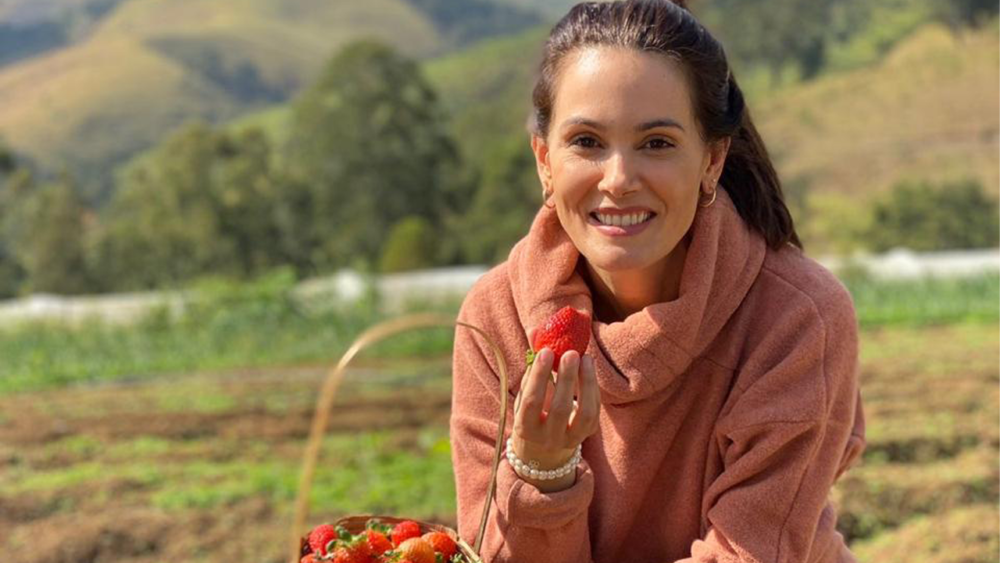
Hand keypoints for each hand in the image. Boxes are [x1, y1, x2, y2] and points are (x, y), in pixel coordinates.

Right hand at [510, 327, 600, 488]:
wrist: (543, 450)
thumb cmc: (532, 412)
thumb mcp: (526, 394)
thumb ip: (532, 366)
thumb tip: (536, 330)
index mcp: (525, 428)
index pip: (531, 402)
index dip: (538, 376)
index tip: (545, 351)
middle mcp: (547, 439)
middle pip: (559, 408)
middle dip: (566, 378)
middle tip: (570, 352)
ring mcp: (569, 440)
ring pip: (583, 414)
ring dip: (586, 383)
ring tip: (585, 357)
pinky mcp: (585, 436)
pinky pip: (593, 413)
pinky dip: (593, 390)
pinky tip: (589, 369)